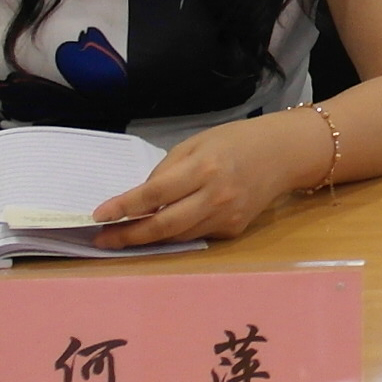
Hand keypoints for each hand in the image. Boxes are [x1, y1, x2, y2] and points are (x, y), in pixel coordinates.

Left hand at [90, 115, 307, 245]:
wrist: (283, 154)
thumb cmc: (235, 141)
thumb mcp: (196, 143)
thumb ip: (168, 170)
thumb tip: (141, 200)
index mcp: (204, 168)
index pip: (155, 193)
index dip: (124, 207)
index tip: (98, 215)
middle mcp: (216, 196)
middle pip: (164, 225)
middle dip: (129, 235)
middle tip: (102, 239)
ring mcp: (227, 217)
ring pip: (178, 236)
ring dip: (149, 238)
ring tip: (124, 235)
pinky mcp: (234, 229)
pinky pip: (196, 235)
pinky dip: (178, 232)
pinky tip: (167, 225)